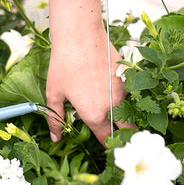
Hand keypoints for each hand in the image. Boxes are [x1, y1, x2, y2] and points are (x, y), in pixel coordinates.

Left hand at [46, 0, 134, 144]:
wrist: (80, 35)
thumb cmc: (64, 64)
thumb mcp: (54, 94)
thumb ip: (55, 119)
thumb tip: (55, 138)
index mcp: (94, 115)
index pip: (106, 140)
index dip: (107, 147)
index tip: (107, 149)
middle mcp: (113, 106)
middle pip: (128, 131)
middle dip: (124, 137)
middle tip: (118, 139)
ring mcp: (123, 91)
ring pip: (129, 111)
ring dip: (125, 116)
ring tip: (113, 113)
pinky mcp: (127, 77)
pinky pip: (129, 94)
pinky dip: (124, 98)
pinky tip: (110, 90)